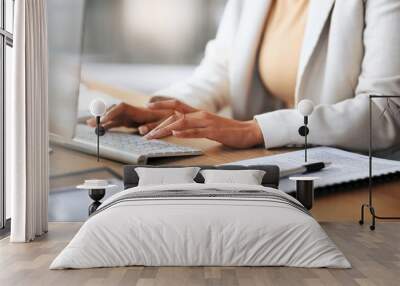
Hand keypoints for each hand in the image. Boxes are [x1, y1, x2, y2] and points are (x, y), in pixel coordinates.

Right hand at [86, 102, 173, 133]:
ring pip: (113, 116)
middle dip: (102, 116)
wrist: (172, 116)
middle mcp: (133, 111)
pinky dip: (107, 124)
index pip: (122, 108)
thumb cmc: (167, 120)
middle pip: (114, 111)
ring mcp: (130, 115)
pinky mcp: (129, 120)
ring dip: (102, 120)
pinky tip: (99, 128)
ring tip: (89, 124)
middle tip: (91, 122)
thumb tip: (141, 130)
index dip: (112, 113)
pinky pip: (116, 121)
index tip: (104, 119)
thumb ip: (151, 126)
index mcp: (139, 110)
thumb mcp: (162, 123)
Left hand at [144, 111, 263, 148]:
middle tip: (142, 131)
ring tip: (152, 136)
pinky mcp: (214, 131)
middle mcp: (200, 114)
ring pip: (182, 123)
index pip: (176, 105)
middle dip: (156, 122)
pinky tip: (175, 135)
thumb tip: (179, 128)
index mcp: (198, 113)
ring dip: (165, 129)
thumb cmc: (228, 131)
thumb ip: (194, 125)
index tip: (146, 106)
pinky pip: (197, 131)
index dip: (161, 105)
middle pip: (174, 115)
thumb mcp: (208, 126)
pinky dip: (185, 133)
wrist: (248, 132)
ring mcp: (207, 122)